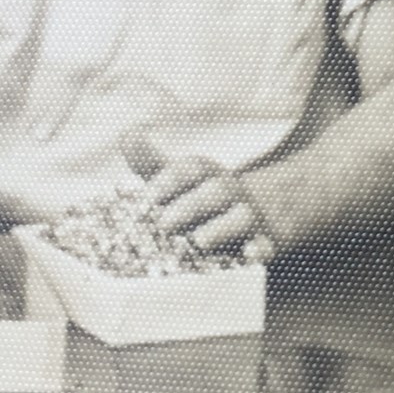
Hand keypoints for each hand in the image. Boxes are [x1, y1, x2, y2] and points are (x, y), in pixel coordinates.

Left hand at [149, 157, 276, 260]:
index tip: (148, 197)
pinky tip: (247, 255)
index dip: (170, 180)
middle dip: (191, 206)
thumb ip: (152, 164)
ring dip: (221, 228)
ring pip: (242, 217)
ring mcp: (251, 217)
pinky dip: (258, 251)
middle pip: (216, 190)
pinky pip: (266, 246)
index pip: (192, 169)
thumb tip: (127, 136)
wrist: (267, 210)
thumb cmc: (206, 198)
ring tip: (199, 241)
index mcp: (208, 175)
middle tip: (165, 223)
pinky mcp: (267, 243)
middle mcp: (230, 192)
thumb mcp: (181, 180)